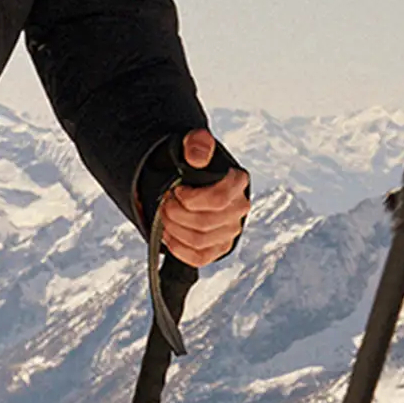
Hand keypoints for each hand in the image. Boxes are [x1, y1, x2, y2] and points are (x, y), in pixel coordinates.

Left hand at [156, 130, 250, 266]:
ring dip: (174, 229)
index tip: (177, 190)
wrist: (195, 183)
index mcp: (237, 182)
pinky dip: (178, 248)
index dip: (190, 198)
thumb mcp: (194, 145)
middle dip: (175, 214)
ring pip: (199, 240)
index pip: (218, 199)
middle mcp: (239, 208)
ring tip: (165, 216)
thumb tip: (197, 157)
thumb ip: (197, 144)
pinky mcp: (220, 247)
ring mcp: (230, 230)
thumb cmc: (195, 164)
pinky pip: (199, 257)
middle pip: (204, 222)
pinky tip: (169, 234)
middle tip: (164, 203)